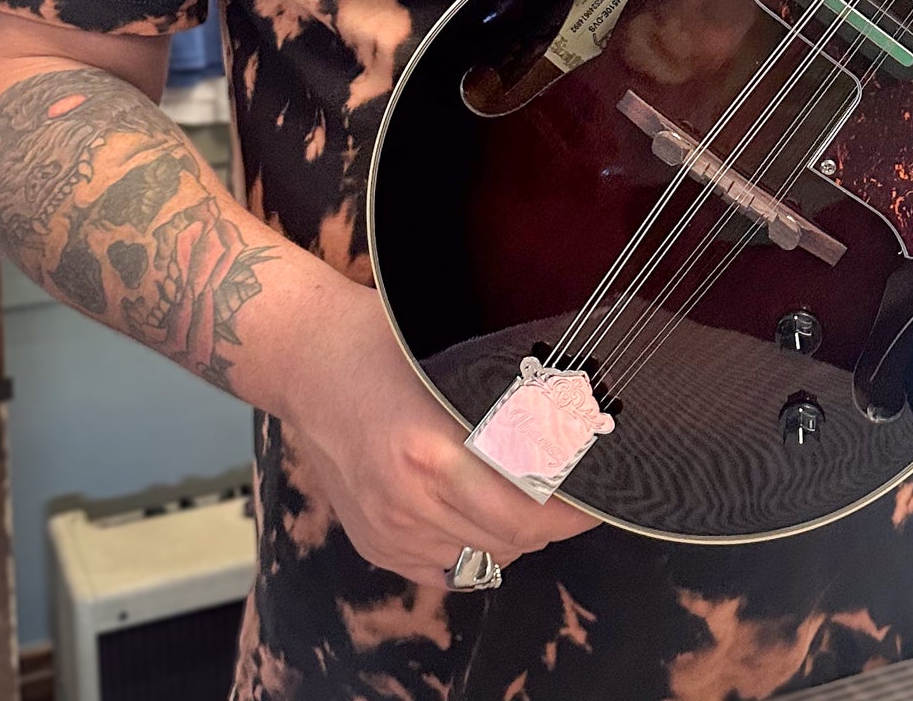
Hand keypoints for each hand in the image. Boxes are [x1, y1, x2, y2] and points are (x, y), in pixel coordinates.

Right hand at [281, 282, 594, 587]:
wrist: (307, 360)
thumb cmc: (383, 341)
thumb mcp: (455, 358)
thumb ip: (510, 394)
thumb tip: (580, 409)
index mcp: (433, 450)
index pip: (529, 507)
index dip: (576, 506)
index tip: (605, 489)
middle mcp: (410, 500)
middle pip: (514, 539)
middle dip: (558, 521)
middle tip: (582, 495)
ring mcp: (389, 529)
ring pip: (485, 558)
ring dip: (519, 535)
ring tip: (534, 494)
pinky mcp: (375, 545)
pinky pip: (447, 569)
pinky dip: (478, 548)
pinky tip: (486, 511)